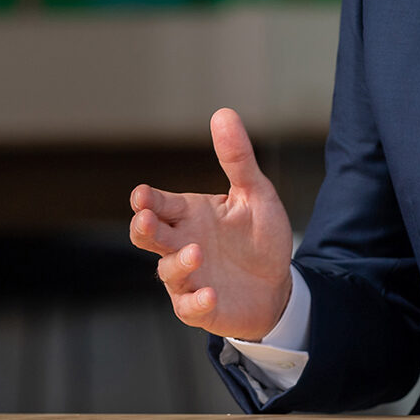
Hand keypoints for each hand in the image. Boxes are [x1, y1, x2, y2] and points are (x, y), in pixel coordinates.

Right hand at [129, 107, 293, 341]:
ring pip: (169, 271)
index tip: (141, 195)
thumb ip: (237, 158)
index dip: (148, 201)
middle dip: (144, 229)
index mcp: (191, 214)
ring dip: (179, 263)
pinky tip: (209, 293)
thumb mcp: (255, 193)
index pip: (161, 204)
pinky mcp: (201, 307)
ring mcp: (189, 278)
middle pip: (151, 237)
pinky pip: (190, 307)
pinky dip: (196, 301)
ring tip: (196, 252)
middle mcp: (182, 244)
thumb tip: (223, 112)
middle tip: (144, 219)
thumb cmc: (259, 236)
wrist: (278, 284)